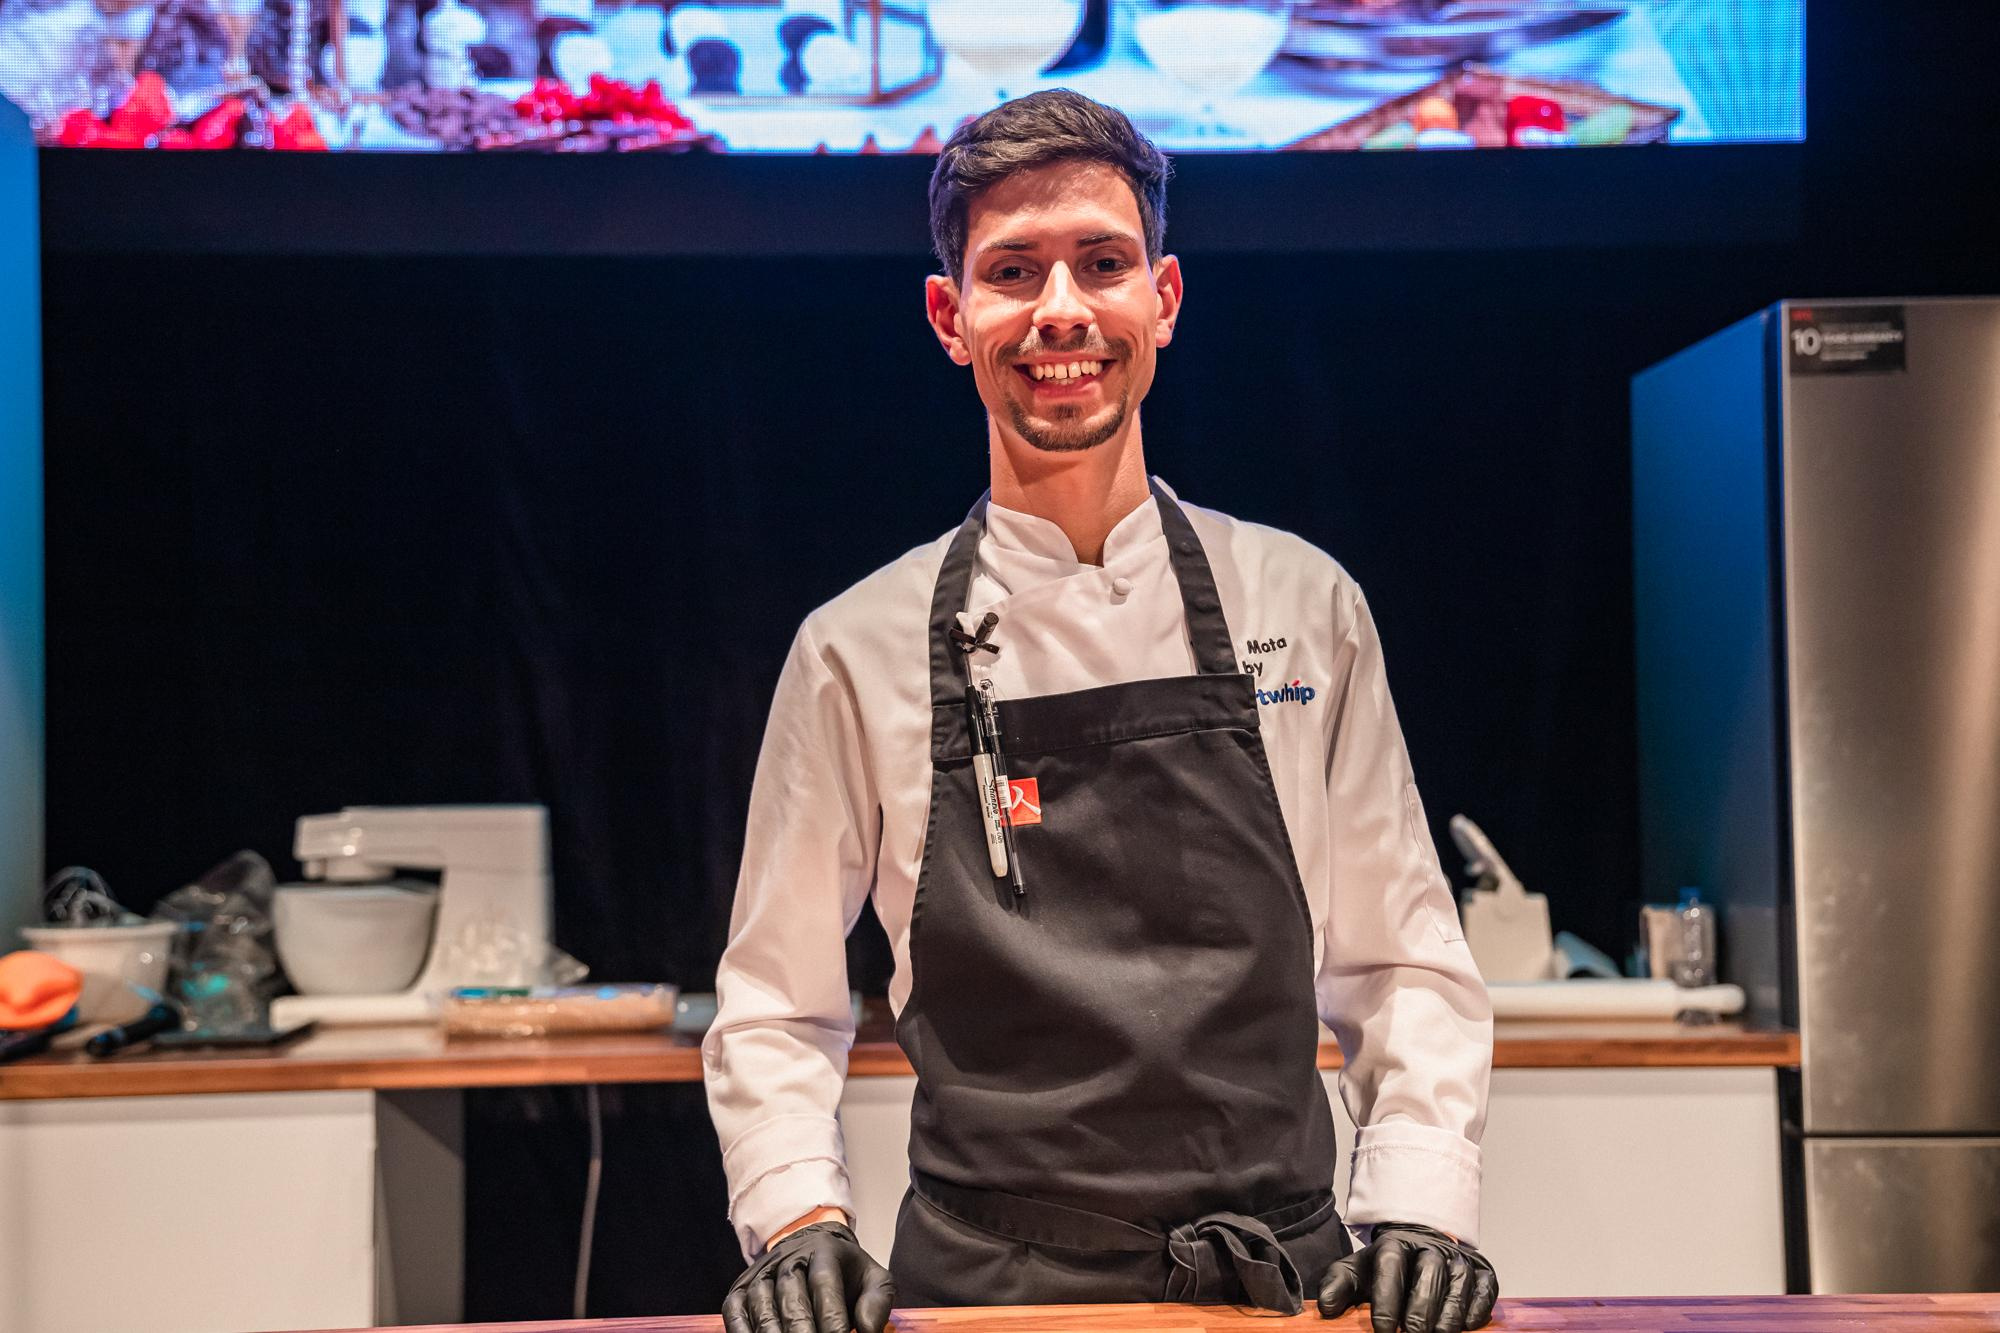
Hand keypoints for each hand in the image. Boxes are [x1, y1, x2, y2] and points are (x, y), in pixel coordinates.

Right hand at [722, 1220, 894, 1332]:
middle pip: (791, 1299)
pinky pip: (734, 1311)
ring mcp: (761, 1273)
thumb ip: (877, 1303)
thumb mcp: (873, 1279)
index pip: (825, 1283)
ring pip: (761, 1308)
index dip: (832, 1317)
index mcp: (824, 1251)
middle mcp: (788, 1259)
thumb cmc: (844, 1273)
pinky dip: (741, 1331)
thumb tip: (867, 1331)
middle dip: (802, 1332)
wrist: (810, 1248)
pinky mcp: (741, 1288)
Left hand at [1317, 1223, 1497, 1332]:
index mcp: (1395, 1245)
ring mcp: (1459, 1259)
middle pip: (1429, 1272)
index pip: (1391, 1264)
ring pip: (1459, 1281)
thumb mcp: (1357, 1272)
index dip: (1387, 1297)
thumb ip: (1339, 1285)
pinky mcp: (1482, 1271)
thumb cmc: (1387, 1268)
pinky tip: (1468, 1325)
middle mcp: (1431, 1248)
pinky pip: (1485, 1287)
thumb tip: (1326, 1307)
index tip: (1382, 1329)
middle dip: (1421, 1308)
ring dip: (1450, 1313)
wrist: (1421, 1247)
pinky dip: (1478, 1307)